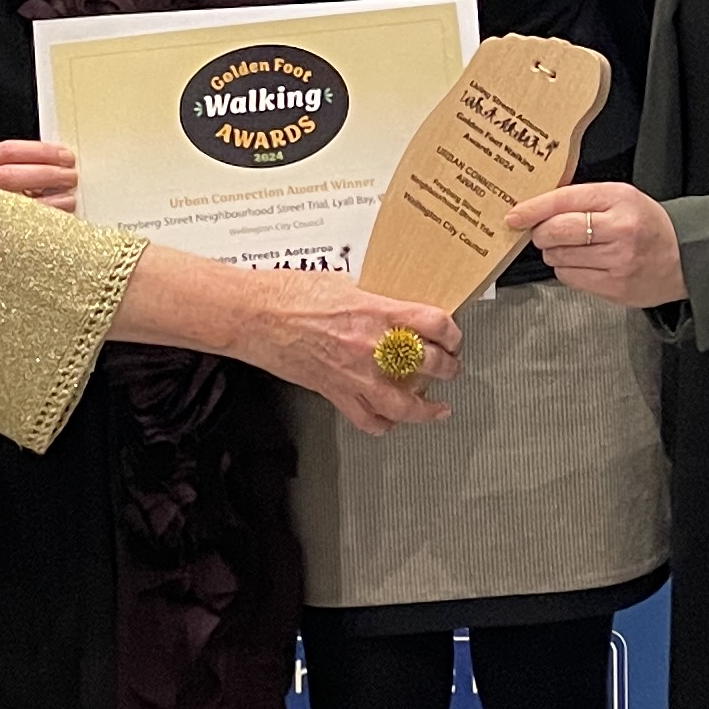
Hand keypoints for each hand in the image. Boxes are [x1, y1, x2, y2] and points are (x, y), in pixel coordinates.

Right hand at [0, 139, 79, 212]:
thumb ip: (19, 165)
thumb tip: (56, 160)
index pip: (6, 151)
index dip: (40, 151)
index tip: (62, 153)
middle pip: (11, 173)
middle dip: (47, 171)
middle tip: (70, 172)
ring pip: (18, 199)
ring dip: (50, 191)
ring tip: (69, 189)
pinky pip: (26, 222)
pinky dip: (50, 211)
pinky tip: (63, 207)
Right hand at [251, 274, 462, 434]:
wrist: (254, 315)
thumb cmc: (286, 294)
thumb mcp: (342, 282)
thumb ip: (370, 297)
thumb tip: (383, 302)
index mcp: (378, 312)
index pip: (436, 323)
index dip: (452, 332)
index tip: (453, 337)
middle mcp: (372, 347)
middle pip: (431, 364)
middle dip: (448, 368)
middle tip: (451, 367)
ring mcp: (355, 375)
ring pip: (405, 405)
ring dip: (427, 408)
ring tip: (436, 407)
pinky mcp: (334, 392)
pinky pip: (367, 420)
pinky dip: (383, 425)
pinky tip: (390, 422)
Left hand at [508, 181, 683, 307]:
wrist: (684, 256)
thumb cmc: (648, 224)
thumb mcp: (621, 197)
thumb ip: (582, 199)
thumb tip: (536, 209)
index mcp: (619, 199)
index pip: (563, 201)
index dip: (533, 209)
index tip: (514, 215)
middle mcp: (619, 230)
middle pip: (556, 231)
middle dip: (541, 233)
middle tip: (544, 232)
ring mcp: (617, 262)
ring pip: (559, 257)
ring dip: (555, 252)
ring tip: (574, 246)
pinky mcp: (614, 287)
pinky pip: (570, 278)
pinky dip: (568, 269)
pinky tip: (584, 262)